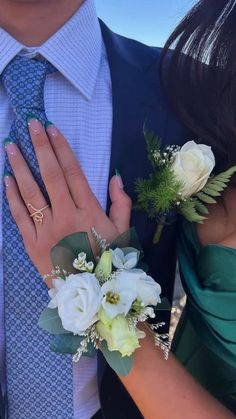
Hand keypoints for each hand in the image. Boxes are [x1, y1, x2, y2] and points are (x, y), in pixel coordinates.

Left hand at [4, 119, 130, 280]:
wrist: (90, 295)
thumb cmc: (108, 261)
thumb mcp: (123, 232)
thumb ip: (121, 204)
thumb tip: (115, 178)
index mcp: (89, 211)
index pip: (73, 172)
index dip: (62, 148)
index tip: (52, 129)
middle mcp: (66, 216)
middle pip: (51, 175)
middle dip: (40, 147)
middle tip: (31, 125)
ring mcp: (47, 230)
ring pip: (31, 192)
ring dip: (20, 166)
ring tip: (10, 146)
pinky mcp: (32, 243)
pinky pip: (20, 216)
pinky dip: (12, 196)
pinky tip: (7, 178)